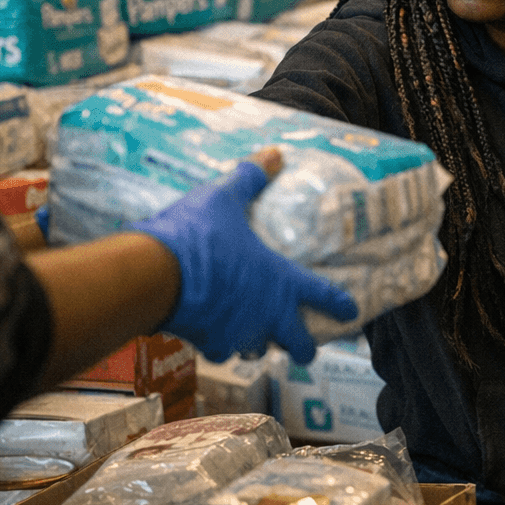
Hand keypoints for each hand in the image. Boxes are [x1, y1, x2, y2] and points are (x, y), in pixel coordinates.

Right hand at [132, 149, 357, 363]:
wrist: (153, 276)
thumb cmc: (197, 235)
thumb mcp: (224, 198)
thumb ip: (250, 179)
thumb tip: (275, 153)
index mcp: (280, 280)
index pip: (322, 294)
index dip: (339, 305)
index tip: (351, 313)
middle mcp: (267, 313)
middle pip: (298, 343)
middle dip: (304, 346)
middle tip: (305, 347)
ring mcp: (239, 333)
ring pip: (259, 349)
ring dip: (259, 344)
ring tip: (256, 338)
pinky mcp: (208, 344)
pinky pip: (221, 350)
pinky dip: (220, 345)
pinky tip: (214, 335)